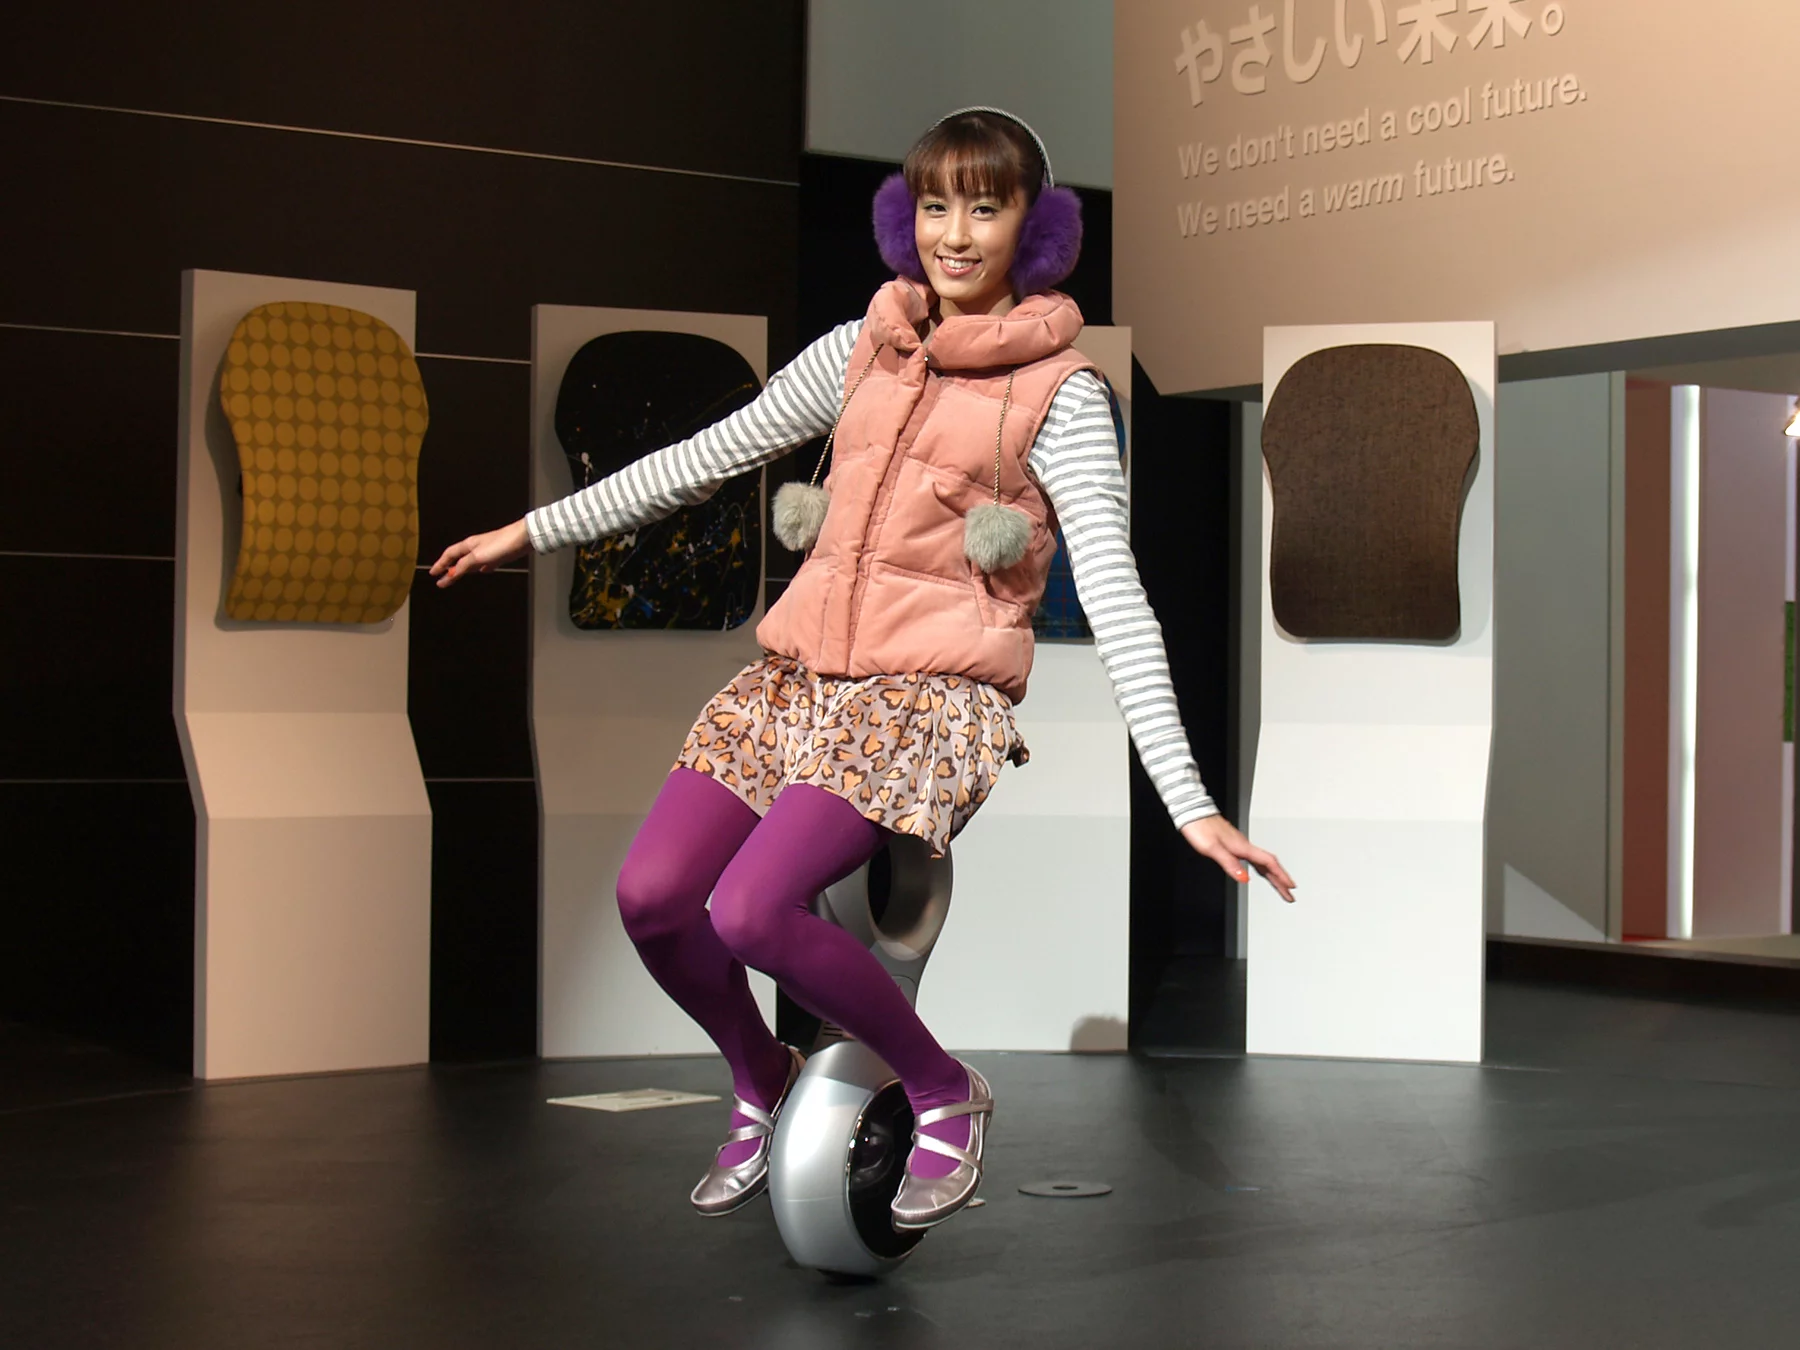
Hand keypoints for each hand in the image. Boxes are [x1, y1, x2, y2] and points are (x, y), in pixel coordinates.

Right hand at [429, 519, 531, 586]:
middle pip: (459, 559)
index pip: (449, 555)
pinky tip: (483, 571)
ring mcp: (487, 551)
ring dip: (463, 569)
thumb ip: (464, 565)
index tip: (433, 573)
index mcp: (468, 545)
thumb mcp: (478, 557)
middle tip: (442, 580)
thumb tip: (452, 573)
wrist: (523, 538)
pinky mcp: (499, 556)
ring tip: (457, 576)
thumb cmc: (501, 544)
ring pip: (471, 562)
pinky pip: (485, 563)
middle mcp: (476, 547)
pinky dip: (480, 568)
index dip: (440, 564)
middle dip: (449, 569)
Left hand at [1179, 815, 1296, 903]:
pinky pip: (1254, 859)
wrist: (1193, 813)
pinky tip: (1260, 871)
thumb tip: (1244, 878)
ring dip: (1273, 875)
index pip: (1268, 863)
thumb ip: (1230, 863)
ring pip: (1262, 862)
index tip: (1290, 886)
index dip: (1280, 875)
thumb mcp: (1213, 849)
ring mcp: (1240, 845)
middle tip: (1289, 894)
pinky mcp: (1234, 844)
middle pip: (1268, 864)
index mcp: (1242, 847)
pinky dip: (1262, 868)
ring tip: (1281, 886)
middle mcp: (1244, 845)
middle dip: (1281, 880)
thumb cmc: (1200, 828)